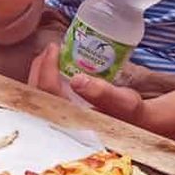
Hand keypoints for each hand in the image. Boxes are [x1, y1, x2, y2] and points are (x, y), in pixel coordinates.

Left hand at [28, 43, 145, 123]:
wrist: (137, 126)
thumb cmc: (130, 114)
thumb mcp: (125, 103)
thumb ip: (104, 94)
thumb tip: (77, 80)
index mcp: (72, 121)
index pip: (48, 93)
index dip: (47, 68)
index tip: (54, 48)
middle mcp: (61, 122)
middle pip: (37, 93)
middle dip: (40, 67)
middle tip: (51, 49)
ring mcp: (58, 120)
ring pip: (37, 95)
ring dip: (40, 74)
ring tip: (51, 55)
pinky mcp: (61, 115)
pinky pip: (44, 97)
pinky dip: (45, 81)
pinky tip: (55, 69)